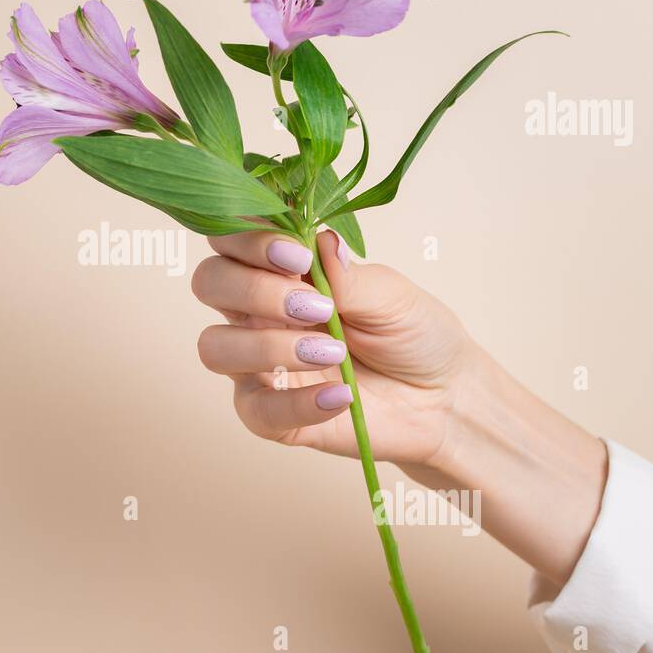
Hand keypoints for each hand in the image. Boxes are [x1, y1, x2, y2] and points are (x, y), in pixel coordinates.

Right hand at [192, 229, 470, 471]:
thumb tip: (317, 240)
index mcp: (281, 269)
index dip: (249, 239)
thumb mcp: (391, 295)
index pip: (231, 237)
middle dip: (255, 289)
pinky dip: (298, 402)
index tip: (299, 256)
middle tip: (317, 307)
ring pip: (214, 346)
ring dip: (268, 345)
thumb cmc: (413, 334)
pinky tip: (340, 395)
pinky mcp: (272, 415)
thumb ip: (346, 273)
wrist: (443, 399)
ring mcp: (259, 364)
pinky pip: (255, 410)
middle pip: (209, 282)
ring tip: (333, 353)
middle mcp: (258, 311)